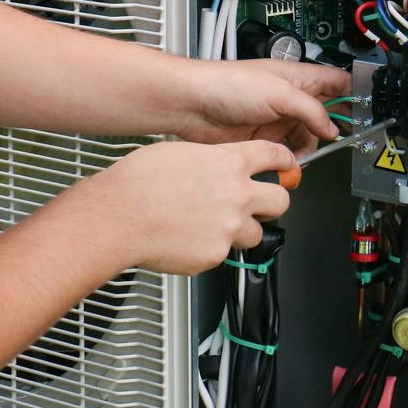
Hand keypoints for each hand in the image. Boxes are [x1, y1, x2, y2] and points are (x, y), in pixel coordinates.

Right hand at [78, 139, 296, 274]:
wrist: (119, 216)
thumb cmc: (138, 182)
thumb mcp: (180, 152)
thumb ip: (210, 160)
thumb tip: (217, 165)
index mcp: (229, 163)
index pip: (274, 156)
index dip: (285, 161)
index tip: (287, 165)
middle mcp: (237, 195)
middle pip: (281, 201)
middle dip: (273, 203)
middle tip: (260, 205)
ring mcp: (229, 227)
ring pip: (255, 234)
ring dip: (241, 231)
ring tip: (213, 227)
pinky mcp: (215, 255)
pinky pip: (223, 254)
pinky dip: (210, 250)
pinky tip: (188, 240)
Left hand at [169, 59, 351, 155]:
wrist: (191, 105)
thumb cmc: (227, 84)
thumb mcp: (279, 93)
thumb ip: (310, 110)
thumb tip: (331, 128)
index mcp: (297, 77)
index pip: (336, 82)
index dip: (354, 93)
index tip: (368, 110)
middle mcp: (289, 98)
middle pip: (324, 114)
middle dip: (334, 129)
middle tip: (345, 141)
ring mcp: (276, 119)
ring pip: (306, 137)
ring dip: (311, 148)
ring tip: (309, 156)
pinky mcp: (262, 138)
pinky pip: (286, 152)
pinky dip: (292, 160)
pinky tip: (291, 164)